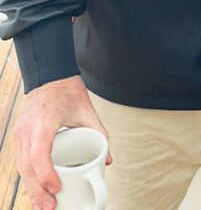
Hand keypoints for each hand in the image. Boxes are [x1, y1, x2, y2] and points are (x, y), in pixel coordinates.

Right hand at [14, 75, 109, 209]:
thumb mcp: (87, 110)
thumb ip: (99, 133)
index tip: (56, 188)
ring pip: (22, 167)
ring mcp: (21, 133)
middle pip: (27, 166)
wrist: (50, 76)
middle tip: (50, 208)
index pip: (39, 153)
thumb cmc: (68, 91)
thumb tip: (108, 160)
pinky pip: (22, 162)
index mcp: (45, 120)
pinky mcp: (20, 137)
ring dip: (32, 189)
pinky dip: (29, 178)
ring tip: (44, 206)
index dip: (46, 174)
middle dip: (37, 191)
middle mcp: (28, 128)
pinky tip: (36, 192)